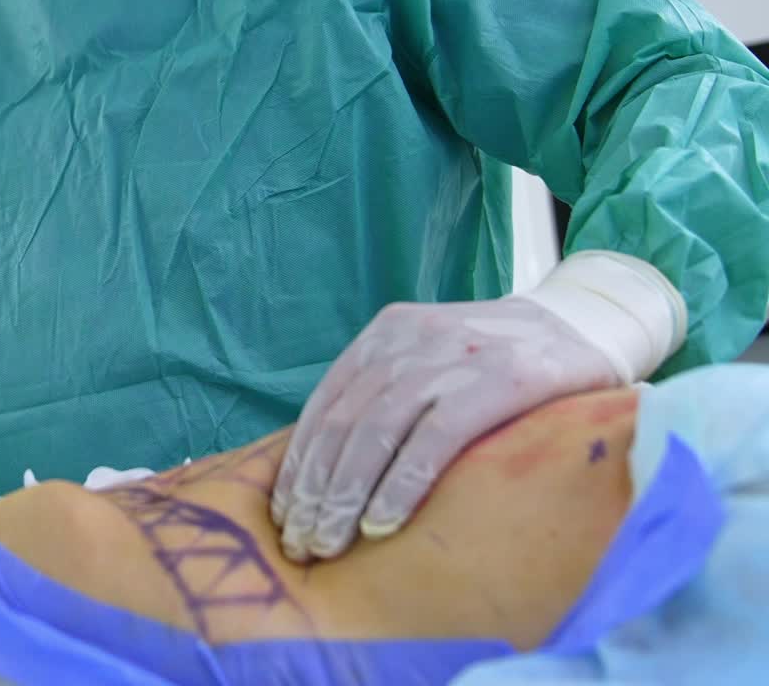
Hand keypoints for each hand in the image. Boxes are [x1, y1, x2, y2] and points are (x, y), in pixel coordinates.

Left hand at [270, 296, 620, 559]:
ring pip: (377, 430)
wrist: (582, 324)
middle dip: (315, 488)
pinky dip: (401, 484)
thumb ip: (389, 392)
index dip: (299, 461)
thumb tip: (333, 466)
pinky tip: (381, 524)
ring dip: (346, 494)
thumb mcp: (433, 358)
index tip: (283, 512)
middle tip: (301, 541)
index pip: (327, 402)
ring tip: (329, 542)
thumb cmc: (498, 359)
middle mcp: (411, 339)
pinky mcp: (498, 379)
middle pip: (344, 421)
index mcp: (388, 332)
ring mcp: (453, 356)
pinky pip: (433, 439)